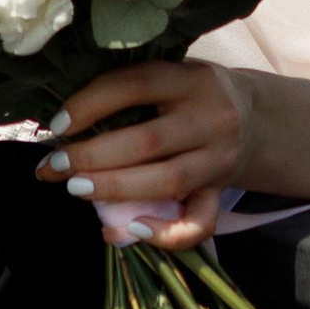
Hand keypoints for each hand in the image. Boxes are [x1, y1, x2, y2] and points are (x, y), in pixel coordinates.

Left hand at [32, 61, 256, 247]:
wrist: (254, 117)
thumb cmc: (190, 94)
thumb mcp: (171, 74)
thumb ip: (130, 88)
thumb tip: (63, 121)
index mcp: (191, 80)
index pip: (137, 84)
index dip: (92, 103)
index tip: (57, 124)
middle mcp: (211, 118)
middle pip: (149, 141)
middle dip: (93, 156)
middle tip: (54, 166)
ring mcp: (219, 159)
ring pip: (168, 180)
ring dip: (115, 189)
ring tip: (75, 189)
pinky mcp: (221, 193)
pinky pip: (199, 223)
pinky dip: (164, 234)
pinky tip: (129, 230)